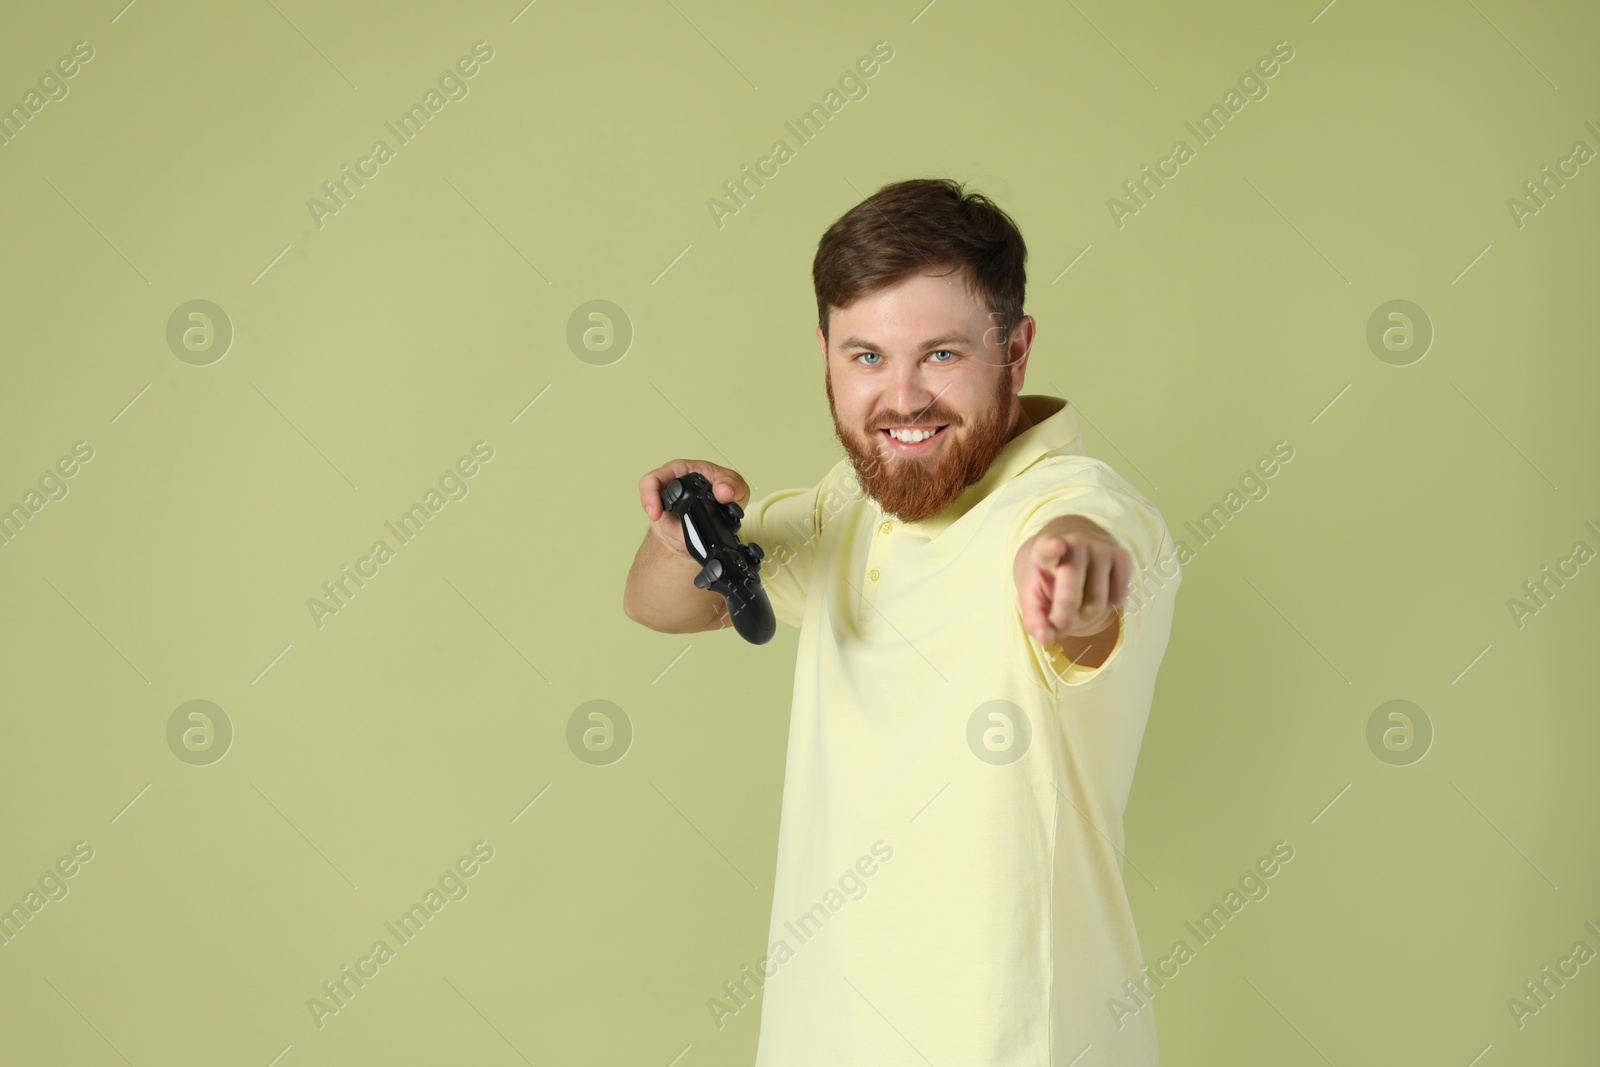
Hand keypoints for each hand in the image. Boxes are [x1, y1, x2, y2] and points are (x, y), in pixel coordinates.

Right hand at [638, 460, 749, 557]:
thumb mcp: (733, 481)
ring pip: (665, 532)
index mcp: (677, 472)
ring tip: (700, 533)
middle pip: (656, 513)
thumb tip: (723, 492)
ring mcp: (664, 513)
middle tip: (684, 534)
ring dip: (683, 538)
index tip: (656, 513)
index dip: (649, 497)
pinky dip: (686, 545)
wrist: (721, 511)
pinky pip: (671, 542)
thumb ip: (731, 483)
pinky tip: (695, 540)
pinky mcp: (667, 530)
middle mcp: (666, 491)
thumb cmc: (722, 489)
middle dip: (672, 527)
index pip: (651, 481)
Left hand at [1014, 523, 1130, 646]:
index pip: (1048, 549)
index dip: (1052, 548)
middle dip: (1065, 618)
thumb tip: (1046, 639)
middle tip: (1059, 623)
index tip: (1056, 546)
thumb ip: (1034, 619)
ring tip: (1077, 607)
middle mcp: (1075, 543)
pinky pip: (1119, 597)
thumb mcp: (1032, 595)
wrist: (1071, 546)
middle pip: (1072, 594)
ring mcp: (1101, 547)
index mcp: (1044, 550)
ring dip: (1087, 617)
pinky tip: (1100, 596)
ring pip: (1098, 602)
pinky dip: (1110, 606)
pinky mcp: (1123, 555)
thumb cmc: (1049, 576)